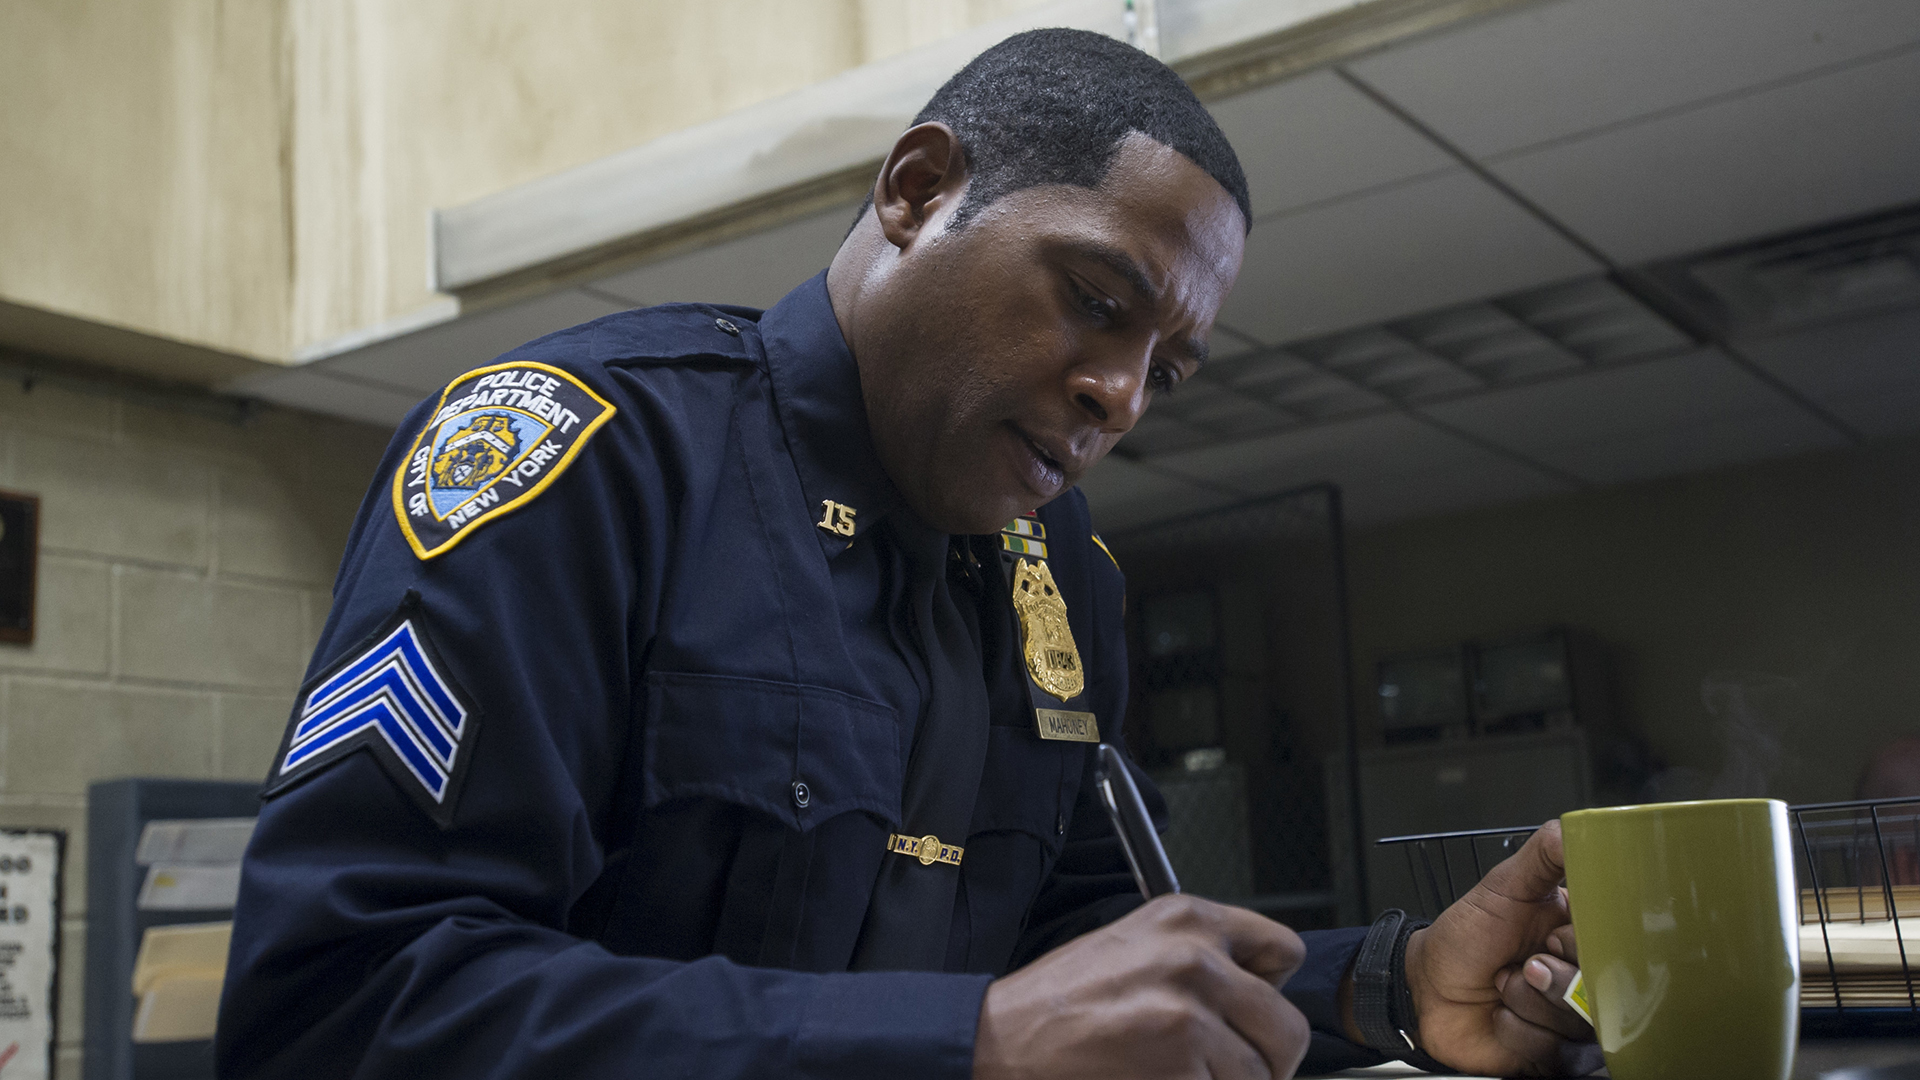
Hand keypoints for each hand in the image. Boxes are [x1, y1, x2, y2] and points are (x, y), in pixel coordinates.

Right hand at [973, 894, 1310, 1079]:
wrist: (1004, 1041)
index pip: (1284, 951)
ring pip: (1261, 1075)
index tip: (1249, 1012)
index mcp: (1187, 918)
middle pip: (1286, 1027)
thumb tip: (1259, 989)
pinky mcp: (1181, 1067)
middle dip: (1264, 1059)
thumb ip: (1199, 953)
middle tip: (1228, 1068)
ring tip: (1179, 1074)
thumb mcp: (1135, 944)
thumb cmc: (1061, 1000)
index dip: (1270, 990)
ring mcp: (1190, 1015)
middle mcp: (1195, 958)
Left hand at [1404, 820, 1601, 1075]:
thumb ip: (1542, 856)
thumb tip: (1574, 829)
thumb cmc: (1465, 937)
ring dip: (1528, 1002)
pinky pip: (1553, 1049)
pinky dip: (1518, 1031)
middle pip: (1604, 989)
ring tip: (1504, 985)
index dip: (1581, 945)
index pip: (1615, 944)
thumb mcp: (1502, 887)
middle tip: (1524, 964)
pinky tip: (1500, 1015)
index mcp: (1581, 934)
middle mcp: (1583, 977)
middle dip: (1553, 979)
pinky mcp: (1555, 1053)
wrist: (1427, 988)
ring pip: (1578, 1022)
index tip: (1552, 938)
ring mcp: (1571, 1018)